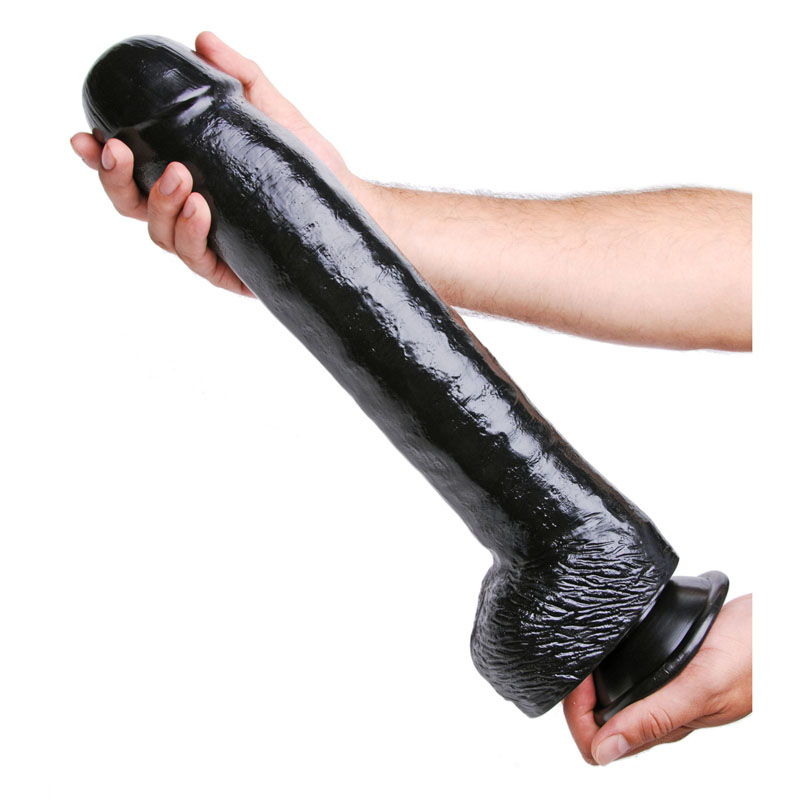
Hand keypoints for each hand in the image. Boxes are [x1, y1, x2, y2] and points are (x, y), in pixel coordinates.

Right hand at [70, 31, 370, 294]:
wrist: (347, 205)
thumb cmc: (306, 167)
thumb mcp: (273, 113)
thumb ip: (239, 77)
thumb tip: (203, 41)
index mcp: (188, 179)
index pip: (133, 171)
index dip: (100, 158)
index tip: (84, 136)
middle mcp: (190, 215)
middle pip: (132, 206)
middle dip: (117, 182)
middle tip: (123, 154)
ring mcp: (209, 244)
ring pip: (159, 235)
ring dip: (160, 205)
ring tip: (183, 179)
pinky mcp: (231, 271)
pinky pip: (198, 260)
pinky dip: (192, 234)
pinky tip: (201, 209)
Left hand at [562, 593, 751, 764]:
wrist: (781, 626)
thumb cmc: (754, 654)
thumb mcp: (701, 685)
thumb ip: (654, 717)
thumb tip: (605, 751)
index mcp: (666, 723)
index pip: (598, 744)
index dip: (577, 717)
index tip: (578, 680)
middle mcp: (663, 710)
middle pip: (598, 721)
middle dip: (576, 696)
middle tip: (574, 660)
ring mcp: (668, 689)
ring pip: (613, 697)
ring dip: (591, 680)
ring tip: (583, 649)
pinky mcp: (674, 666)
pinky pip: (632, 674)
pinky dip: (610, 662)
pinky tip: (609, 644)